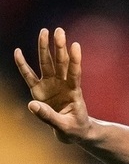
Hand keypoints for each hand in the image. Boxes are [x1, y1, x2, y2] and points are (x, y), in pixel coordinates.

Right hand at [14, 27, 90, 143]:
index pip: (75, 73)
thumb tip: (31, 105)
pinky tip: (18, 52)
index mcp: (74, 93)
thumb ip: (48, 116)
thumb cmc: (75, 129)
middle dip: (59, 47)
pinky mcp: (40, 90)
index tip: (76, 45)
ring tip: (45, 31)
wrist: (74, 132)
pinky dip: (23, 65)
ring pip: (48, 64)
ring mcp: (51, 86)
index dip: (75, 60)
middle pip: (60, 63)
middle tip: (59, 31)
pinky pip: (29, 76)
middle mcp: (63, 85)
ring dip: (45, 48)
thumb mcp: (64, 126)